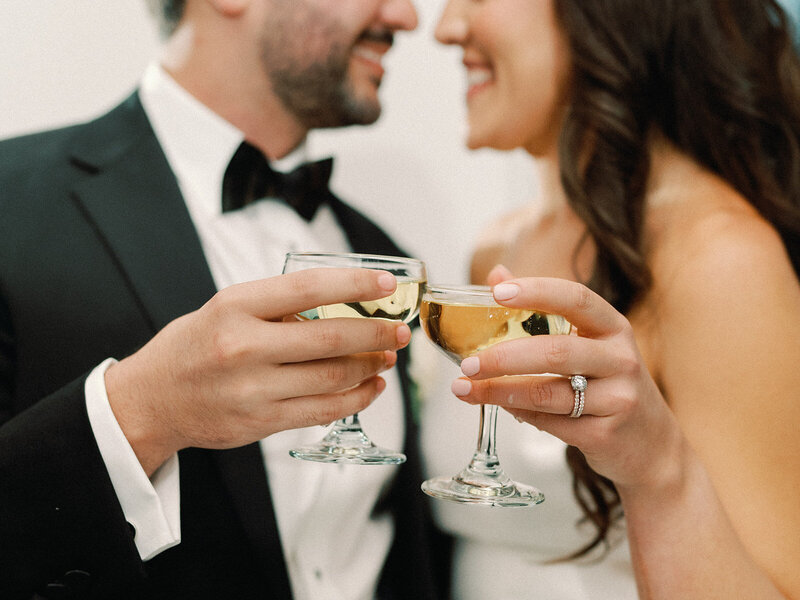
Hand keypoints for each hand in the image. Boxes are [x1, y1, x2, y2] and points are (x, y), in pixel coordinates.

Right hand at [105, 268, 409, 474]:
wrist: (152, 400)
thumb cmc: (194, 346)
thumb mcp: (225, 308)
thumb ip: (278, 306)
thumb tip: (343, 305)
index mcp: (235, 307)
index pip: (310, 288)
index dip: (356, 284)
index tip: (387, 282)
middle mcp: (244, 347)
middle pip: (331, 338)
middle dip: (376, 333)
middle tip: (400, 330)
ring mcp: (254, 389)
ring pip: (333, 378)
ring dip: (370, 367)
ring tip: (386, 357)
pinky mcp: (261, 423)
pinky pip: (322, 411)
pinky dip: (355, 399)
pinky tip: (370, 387)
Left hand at [451, 272, 683, 489]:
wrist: (652, 447)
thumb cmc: (608, 385)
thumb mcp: (588, 343)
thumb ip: (543, 309)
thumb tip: (497, 274)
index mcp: (613, 328)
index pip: (576, 299)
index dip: (537, 292)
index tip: (498, 292)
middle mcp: (620, 359)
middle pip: (556, 352)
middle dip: (504, 357)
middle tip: (468, 363)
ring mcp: (618, 399)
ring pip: (549, 393)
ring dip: (500, 391)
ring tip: (467, 389)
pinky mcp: (606, 435)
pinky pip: (552, 423)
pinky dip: (520, 414)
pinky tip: (501, 406)